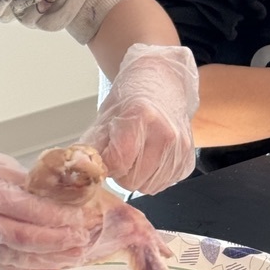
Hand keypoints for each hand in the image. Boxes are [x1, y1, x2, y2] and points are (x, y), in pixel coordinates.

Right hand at [0, 144, 90, 269]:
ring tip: (76, 256)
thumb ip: (24, 180)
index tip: (79, 217)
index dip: (55, 216)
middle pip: (22, 238)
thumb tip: (61, 192)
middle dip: (57, 242)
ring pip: (16, 258)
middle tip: (83, 240)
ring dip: (50, 260)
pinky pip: (5, 269)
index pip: (24, 208)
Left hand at [81, 43, 198, 193]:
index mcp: (140, 116)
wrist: (163, 82)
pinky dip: (153, 177)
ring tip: (136, 154)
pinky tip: (151, 157)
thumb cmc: (132, 97)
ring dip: (137, 177)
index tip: (105, 156)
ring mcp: (180, 148)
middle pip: (133, 179)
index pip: (117, 162)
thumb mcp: (106, 114)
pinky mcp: (188, 160)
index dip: (106, 164)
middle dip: (120, 173)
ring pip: (148, 187)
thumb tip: (81, 166)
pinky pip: (164, 184)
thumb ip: (93, 143)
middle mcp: (165, 133)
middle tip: (119, 155)